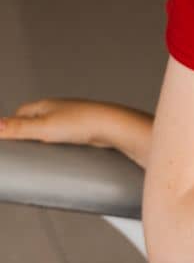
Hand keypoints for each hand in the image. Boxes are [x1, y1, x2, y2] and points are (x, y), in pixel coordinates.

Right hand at [0, 98, 151, 162]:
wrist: (113, 127)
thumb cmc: (82, 123)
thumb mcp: (43, 128)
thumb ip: (18, 129)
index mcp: (45, 105)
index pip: (20, 113)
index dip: (12, 125)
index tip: (6, 138)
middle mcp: (58, 110)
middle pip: (35, 122)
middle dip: (27, 135)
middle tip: (21, 151)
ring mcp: (72, 119)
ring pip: (51, 130)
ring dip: (44, 141)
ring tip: (39, 156)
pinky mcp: (83, 130)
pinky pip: (65, 138)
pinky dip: (58, 145)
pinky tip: (60, 156)